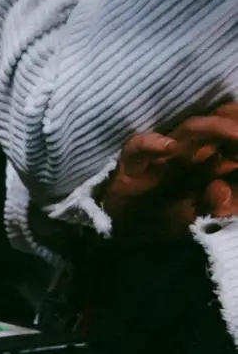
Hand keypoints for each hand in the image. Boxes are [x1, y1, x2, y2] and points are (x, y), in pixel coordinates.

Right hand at [103, 109, 237, 238]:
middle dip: (237, 121)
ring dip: (216, 127)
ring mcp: (163, 156)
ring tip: (237, 134)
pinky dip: (151, 143)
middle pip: (219, 120)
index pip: (232, 131)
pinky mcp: (133, 165)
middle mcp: (190, 150)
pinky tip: (169, 148)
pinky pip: (138, 147)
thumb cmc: (167, 218)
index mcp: (209, 157)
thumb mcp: (203, 217)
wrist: (127, 234)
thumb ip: (218, 206)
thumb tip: (220, 188)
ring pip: (191, 129)